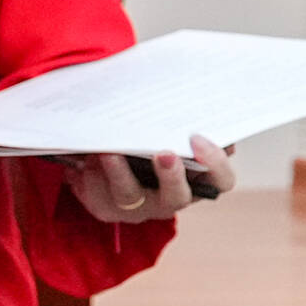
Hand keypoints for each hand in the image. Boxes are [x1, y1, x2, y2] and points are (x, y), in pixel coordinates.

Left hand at [65, 134, 235, 225]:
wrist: (109, 167)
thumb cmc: (150, 144)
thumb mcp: (169, 133)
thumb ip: (179, 124)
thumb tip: (184, 96)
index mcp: (197, 181)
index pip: (220, 180)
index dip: (215, 162)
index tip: (198, 138)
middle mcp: (170, 200)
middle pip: (177, 196)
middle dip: (171, 174)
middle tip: (164, 153)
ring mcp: (137, 208)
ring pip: (129, 195)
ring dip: (119, 172)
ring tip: (108, 151)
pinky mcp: (105, 209)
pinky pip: (96, 194)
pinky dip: (89, 172)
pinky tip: (85, 154)